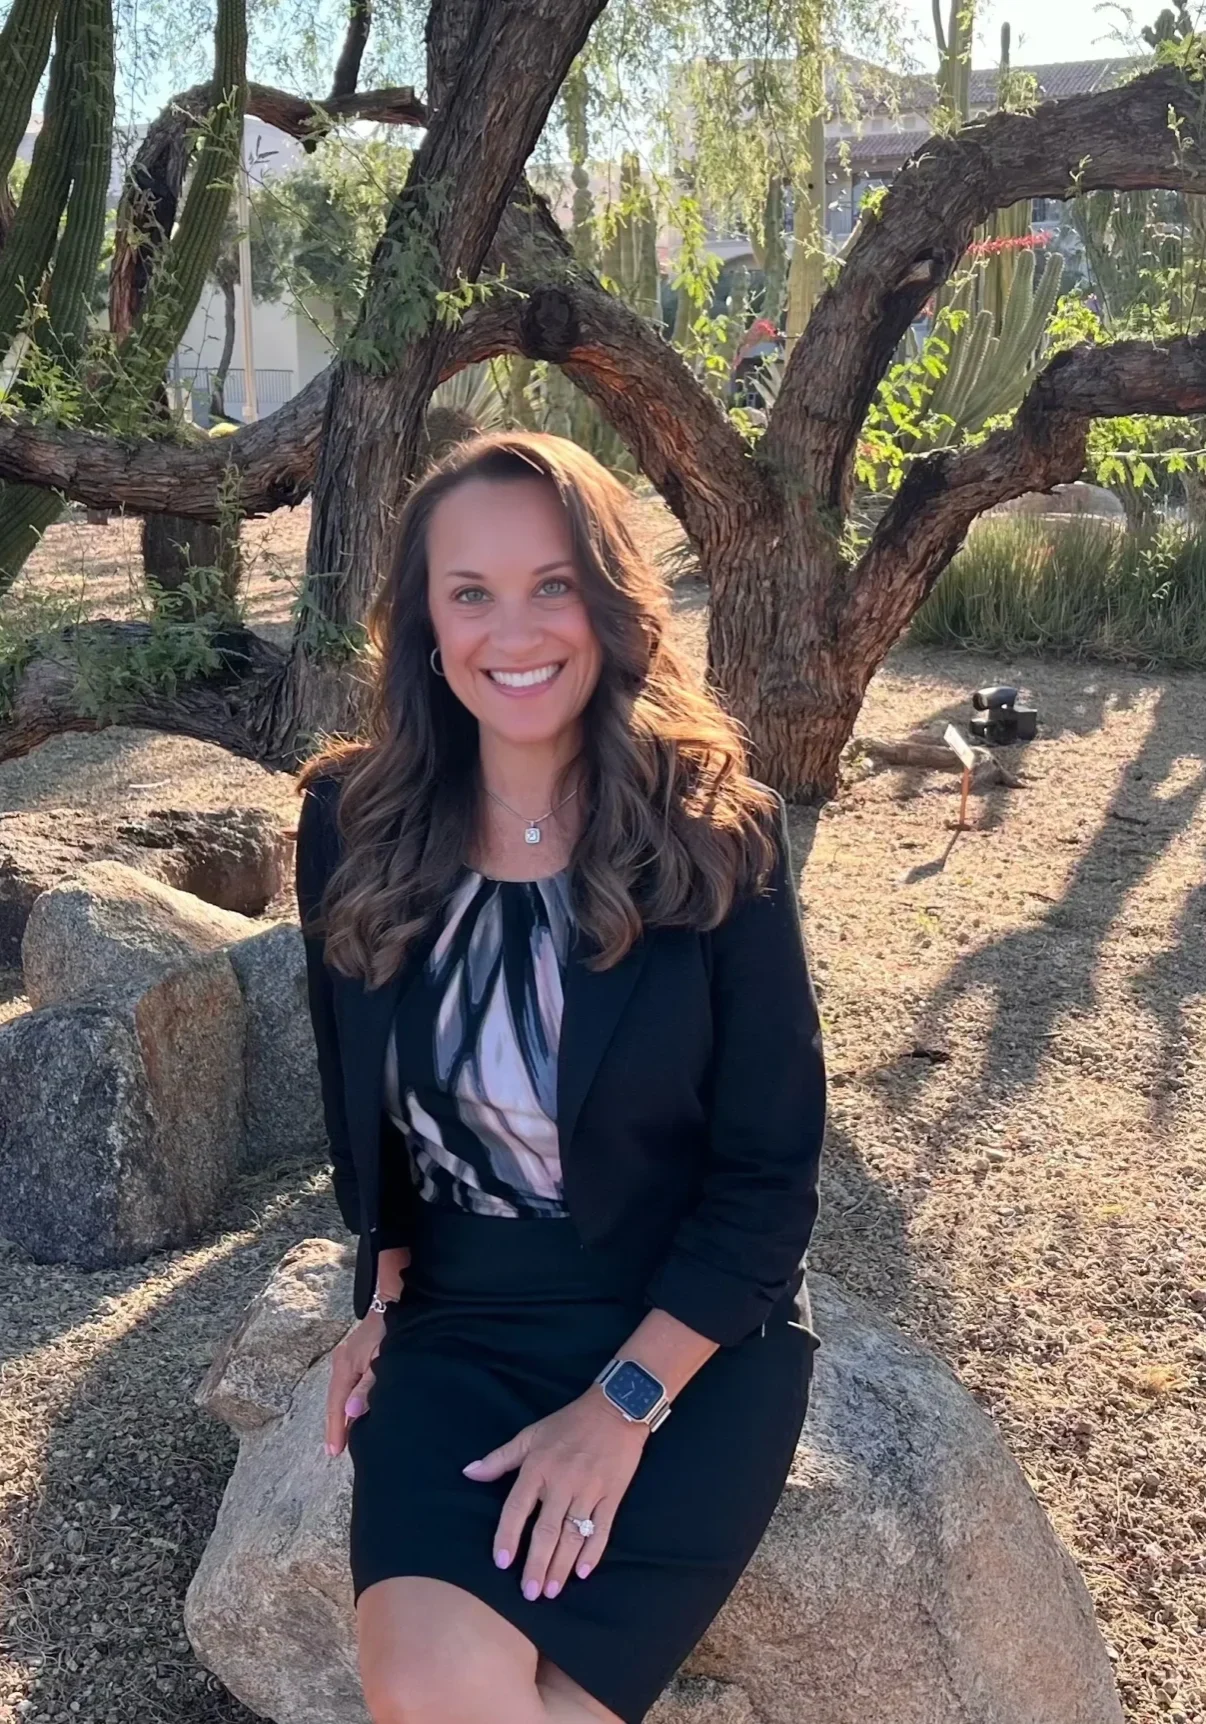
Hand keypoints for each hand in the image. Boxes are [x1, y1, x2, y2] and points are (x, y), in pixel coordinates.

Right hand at [324, 1309, 386, 1456]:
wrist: (399, 1301)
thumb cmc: (392, 1330)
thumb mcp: (382, 1361)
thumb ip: (368, 1387)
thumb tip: (351, 1413)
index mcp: (345, 1365)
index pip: (336, 1404)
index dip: (336, 1429)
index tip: (334, 1452)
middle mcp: (342, 1362)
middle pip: (336, 1400)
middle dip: (337, 1425)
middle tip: (337, 1451)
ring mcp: (349, 1357)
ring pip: (343, 1393)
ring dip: (344, 1414)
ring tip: (344, 1437)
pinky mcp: (358, 1355)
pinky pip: (350, 1384)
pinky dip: (350, 1400)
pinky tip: (354, 1411)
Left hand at [463, 1388, 647, 1599]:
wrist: (617, 1408)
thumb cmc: (569, 1423)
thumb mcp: (530, 1434)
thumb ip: (500, 1458)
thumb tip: (468, 1473)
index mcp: (538, 1467)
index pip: (518, 1508)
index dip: (508, 1536)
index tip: (502, 1563)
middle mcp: (562, 1482)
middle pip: (546, 1530)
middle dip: (537, 1563)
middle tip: (530, 1593)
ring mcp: (589, 1490)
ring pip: (572, 1535)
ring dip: (561, 1565)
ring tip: (551, 1590)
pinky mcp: (612, 1495)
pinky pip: (602, 1529)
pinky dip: (593, 1552)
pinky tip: (583, 1572)